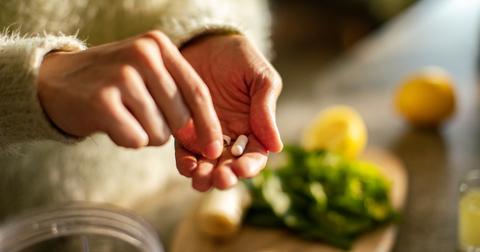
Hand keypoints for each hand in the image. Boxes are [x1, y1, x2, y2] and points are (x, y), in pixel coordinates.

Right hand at [38, 31, 222, 158]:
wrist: (55, 82)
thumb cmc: (112, 83)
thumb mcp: (146, 73)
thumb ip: (178, 95)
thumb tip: (207, 139)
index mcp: (158, 45)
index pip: (198, 91)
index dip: (210, 125)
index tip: (216, 148)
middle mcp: (143, 55)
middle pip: (181, 117)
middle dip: (168, 130)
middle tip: (141, 116)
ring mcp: (122, 76)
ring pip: (159, 133)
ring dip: (145, 134)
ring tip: (124, 115)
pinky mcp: (103, 101)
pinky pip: (136, 140)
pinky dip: (126, 139)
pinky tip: (111, 123)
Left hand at [176, 34, 282, 190]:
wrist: (206, 42)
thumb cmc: (239, 57)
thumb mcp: (260, 78)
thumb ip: (266, 109)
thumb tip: (276, 147)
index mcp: (254, 128)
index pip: (254, 156)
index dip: (250, 167)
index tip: (242, 169)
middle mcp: (231, 137)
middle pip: (230, 167)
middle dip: (225, 177)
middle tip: (220, 178)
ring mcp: (206, 135)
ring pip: (207, 165)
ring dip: (205, 177)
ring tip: (201, 179)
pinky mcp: (184, 130)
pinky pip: (184, 152)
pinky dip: (185, 163)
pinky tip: (187, 165)